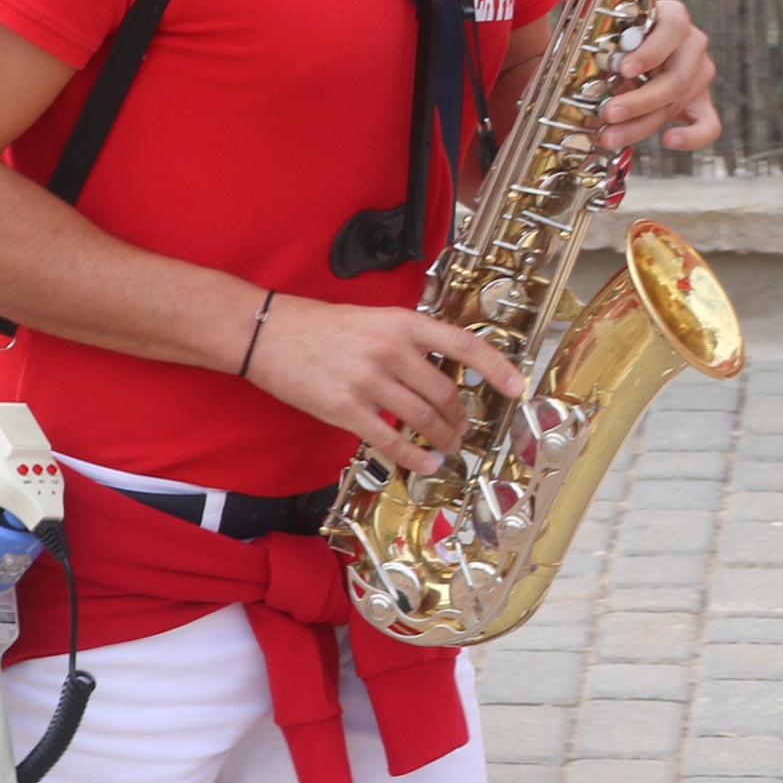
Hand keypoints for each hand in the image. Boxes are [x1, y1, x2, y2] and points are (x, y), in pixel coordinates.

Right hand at [247, 293, 527, 474]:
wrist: (265, 333)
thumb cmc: (316, 326)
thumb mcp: (371, 319)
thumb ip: (405, 340)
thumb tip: (438, 371)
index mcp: (401, 324)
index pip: (464, 345)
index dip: (496, 368)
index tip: (517, 387)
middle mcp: (389, 351)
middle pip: (445, 393)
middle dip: (459, 417)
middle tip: (462, 428)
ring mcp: (368, 381)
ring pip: (423, 418)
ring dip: (442, 438)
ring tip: (448, 447)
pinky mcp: (345, 408)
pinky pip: (390, 439)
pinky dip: (413, 455)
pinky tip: (425, 463)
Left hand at [597, 0, 720, 154]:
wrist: (631, 52)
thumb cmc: (615, 33)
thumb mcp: (599, 17)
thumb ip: (586, 3)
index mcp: (672, 19)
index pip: (673, 29)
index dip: (650, 50)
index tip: (623, 69)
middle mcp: (692, 46)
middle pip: (676, 76)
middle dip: (639, 100)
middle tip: (606, 113)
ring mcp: (699, 76)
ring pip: (678, 104)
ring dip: (642, 124)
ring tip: (608, 136)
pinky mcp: (700, 103)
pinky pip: (709, 125)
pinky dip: (693, 137)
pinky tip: (667, 141)